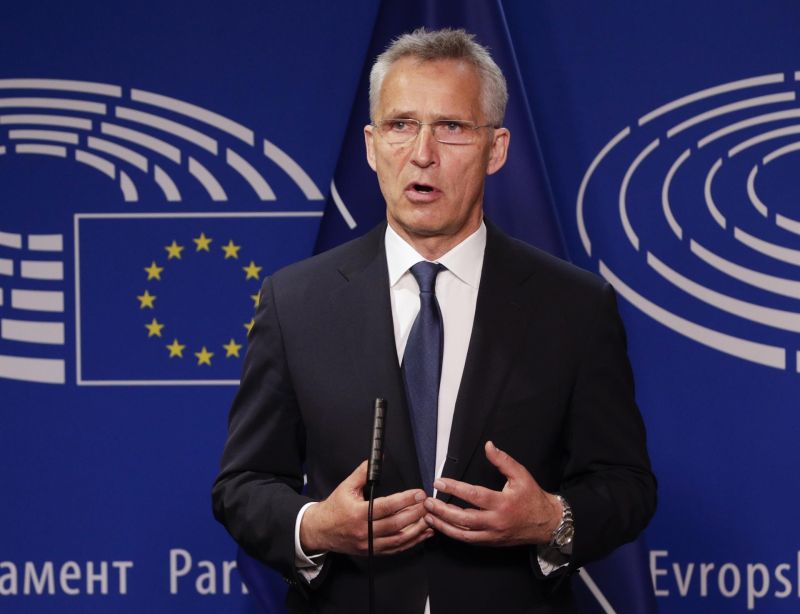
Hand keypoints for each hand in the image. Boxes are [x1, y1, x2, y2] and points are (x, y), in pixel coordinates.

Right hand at [300, 460, 432, 555]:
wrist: (321, 530)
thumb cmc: (334, 508)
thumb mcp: (346, 486)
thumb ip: (362, 473)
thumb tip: (378, 459)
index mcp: (358, 513)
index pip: (387, 506)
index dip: (405, 500)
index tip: (419, 493)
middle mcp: (365, 531)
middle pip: (396, 524)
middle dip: (416, 513)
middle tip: (429, 504)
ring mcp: (369, 544)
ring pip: (398, 539)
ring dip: (417, 530)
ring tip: (430, 518)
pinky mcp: (372, 552)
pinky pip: (395, 549)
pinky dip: (411, 542)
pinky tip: (422, 534)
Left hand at [423, 441, 561, 546]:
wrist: (546, 523)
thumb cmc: (532, 498)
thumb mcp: (521, 475)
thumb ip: (502, 460)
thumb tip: (488, 446)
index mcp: (502, 503)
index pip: (474, 495)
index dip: (454, 488)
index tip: (439, 482)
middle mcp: (496, 521)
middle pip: (463, 519)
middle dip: (442, 511)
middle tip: (427, 502)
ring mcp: (493, 534)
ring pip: (463, 534)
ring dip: (444, 525)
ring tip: (428, 516)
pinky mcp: (491, 542)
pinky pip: (469, 540)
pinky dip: (454, 534)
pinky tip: (443, 526)